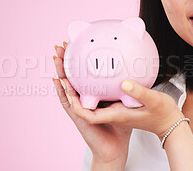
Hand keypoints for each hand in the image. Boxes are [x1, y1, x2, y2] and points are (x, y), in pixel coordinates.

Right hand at [52, 42, 131, 166]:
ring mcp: (79, 108)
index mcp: (93, 96)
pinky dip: (64, 92)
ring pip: (66, 88)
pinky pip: (70, 103)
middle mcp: (83, 100)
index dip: (78, 62)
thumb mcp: (126, 102)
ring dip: (61, 73)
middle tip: (61, 46)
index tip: (76, 45)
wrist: (116, 148)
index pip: (84, 75)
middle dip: (65, 62)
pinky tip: (60, 82)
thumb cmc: (121, 127)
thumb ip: (129, 88)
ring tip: (57, 59)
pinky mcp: (79, 118)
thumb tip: (135, 71)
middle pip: (71, 78)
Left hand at [60, 67, 183, 139]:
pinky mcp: (116, 101)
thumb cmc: (162, 115)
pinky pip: (99, 89)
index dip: (69, 96)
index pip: (83, 109)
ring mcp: (111, 106)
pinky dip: (92, 77)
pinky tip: (93, 64)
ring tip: (70, 55)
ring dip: (77, 74)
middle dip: (68, 76)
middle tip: (60, 54)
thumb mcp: (153, 102)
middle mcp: (108, 111)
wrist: (168, 124)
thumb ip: (138, 92)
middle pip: (80, 96)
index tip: (60, 78)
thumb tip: (123, 82)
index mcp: (112, 114)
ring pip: (88, 91)